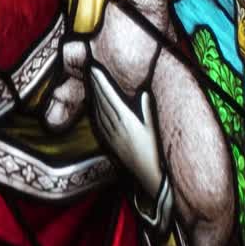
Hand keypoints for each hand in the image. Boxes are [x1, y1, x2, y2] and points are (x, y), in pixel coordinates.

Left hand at [89, 64, 163, 196]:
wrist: (147, 174)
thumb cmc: (154, 151)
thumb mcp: (153, 129)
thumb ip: (147, 110)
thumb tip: (143, 92)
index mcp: (127, 121)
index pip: (110, 97)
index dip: (102, 82)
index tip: (95, 70)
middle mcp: (115, 127)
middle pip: (102, 102)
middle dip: (96, 85)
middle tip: (90, 70)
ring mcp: (111, 135)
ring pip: (99, 111)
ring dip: (94, 96)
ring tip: (92, 83)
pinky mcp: (109, 143)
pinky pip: (99, 122)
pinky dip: (95, 110)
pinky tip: (94, 105)